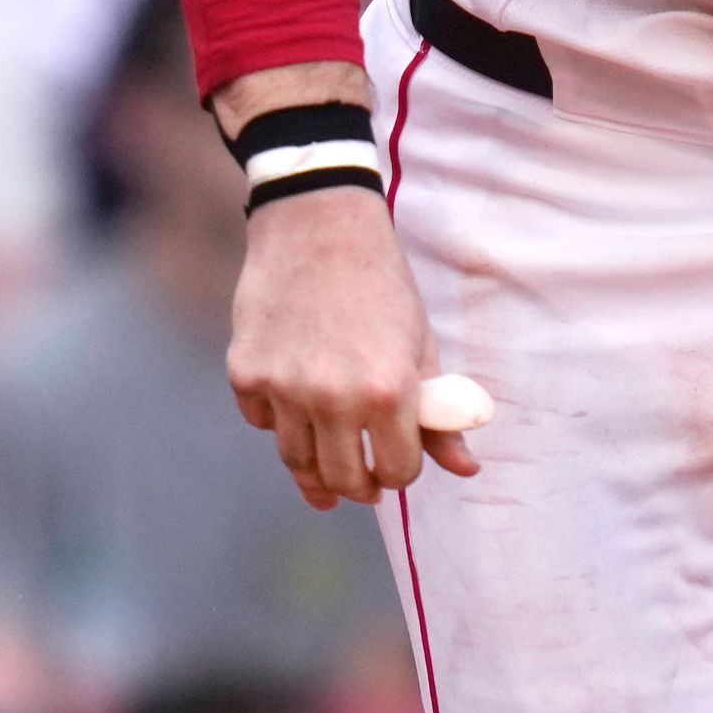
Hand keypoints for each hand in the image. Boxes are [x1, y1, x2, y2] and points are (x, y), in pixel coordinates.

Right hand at [229, 185, 473, 508]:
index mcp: (388, 391)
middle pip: (342, 479)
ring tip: (330, 466)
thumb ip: (439, 415)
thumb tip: (467, 470)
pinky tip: (295, 410)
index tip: (398, 463)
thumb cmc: (381, 286)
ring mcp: (283, 387)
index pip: (397, 472)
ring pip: (296, 460)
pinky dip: (279, 422)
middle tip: (363, 483)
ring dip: (316, 468)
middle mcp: (332, 397)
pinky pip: (262, 423)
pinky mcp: (245, 373)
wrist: (319, 226)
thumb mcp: (421, 345)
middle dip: (359, 486)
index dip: (400, 473)